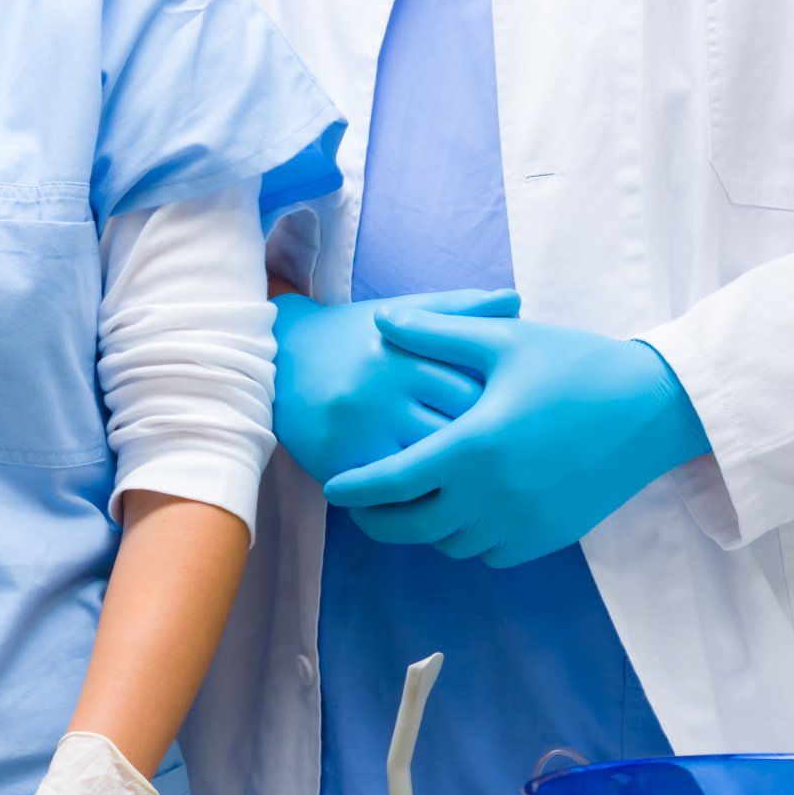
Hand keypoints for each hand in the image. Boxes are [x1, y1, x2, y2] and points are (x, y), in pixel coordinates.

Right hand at [272, 289, 519, 482]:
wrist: (277, 361)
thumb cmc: (352, 339)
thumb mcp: (402, 313)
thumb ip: (459, 307)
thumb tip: (517, 301)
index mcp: (409, 346)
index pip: (476, 379)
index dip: (504, 403)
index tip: (515, 416)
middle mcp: (386, 382)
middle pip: (459, 422)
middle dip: (489, 442)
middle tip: (506, 457)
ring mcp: (363, 422)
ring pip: (430, 459)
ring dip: (459, 474)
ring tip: (479, 480)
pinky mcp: (342, 456)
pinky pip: (393, 485)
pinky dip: (419, 492)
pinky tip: (436, 493)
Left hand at [323, 312, 711, 567]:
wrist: (655, 407)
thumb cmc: (577, 364)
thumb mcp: (505, 339)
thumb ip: (437, 332)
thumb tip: (381, 319)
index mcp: (473, 446)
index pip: (391, 482)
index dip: (354, 489)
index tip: (333, 489)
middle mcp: (492, 495)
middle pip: (411, 527)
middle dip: (378, 520)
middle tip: (364, 506)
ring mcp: (522, 522)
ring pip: (449, 545)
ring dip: (425, 529)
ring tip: (415, 505)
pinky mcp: (548, 537)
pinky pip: (490, 554)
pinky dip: (469, 540)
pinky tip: (466, 513)